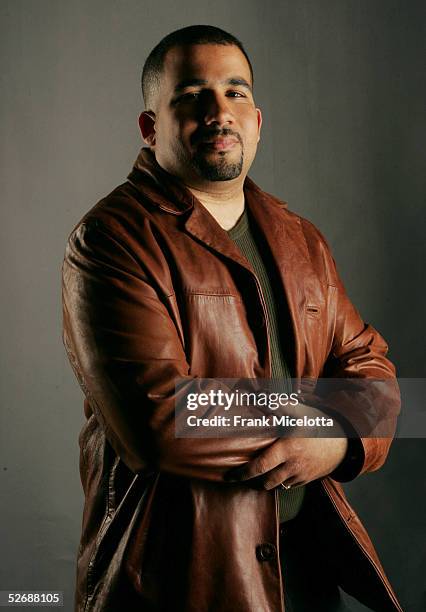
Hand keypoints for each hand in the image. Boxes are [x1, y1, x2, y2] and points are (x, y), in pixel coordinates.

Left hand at [224, 405, 347, 488]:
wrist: (344, 440)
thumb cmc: (317, 423)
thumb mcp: (297, 410)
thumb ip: (276, 404)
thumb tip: (256, 393)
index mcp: (286, 449)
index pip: (259, 467)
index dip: (242, 474)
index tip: (229, 476)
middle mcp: (292, 466)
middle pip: (266, 482)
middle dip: (253, 481)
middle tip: (241, 476)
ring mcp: (300, 475)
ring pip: (277, 485)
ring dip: (266, 481)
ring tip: (257, 474)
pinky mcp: (308, 480)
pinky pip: (289, 485)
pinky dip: (280, 482)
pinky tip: (276, 473)